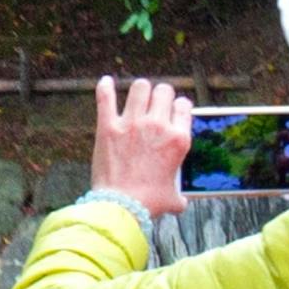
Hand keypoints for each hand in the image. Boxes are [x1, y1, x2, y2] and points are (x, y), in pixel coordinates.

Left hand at [87, 74, 190, 213]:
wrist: (121, 206)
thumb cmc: (148, 203)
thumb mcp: (173, 199)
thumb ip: (179, 196)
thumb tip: (181, 203)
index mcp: (178, 139)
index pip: (183, 106)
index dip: (178, 106)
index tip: (172, 111)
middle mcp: (157, 126)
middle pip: (163, 91)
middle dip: (160, 95)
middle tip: (154, 104)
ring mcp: (132, 124)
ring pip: (140, 87)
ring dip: (140, 90)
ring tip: (137, 97)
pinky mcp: (108, 126)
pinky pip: (106, 98)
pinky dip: (105, 88)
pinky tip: (106, 82)